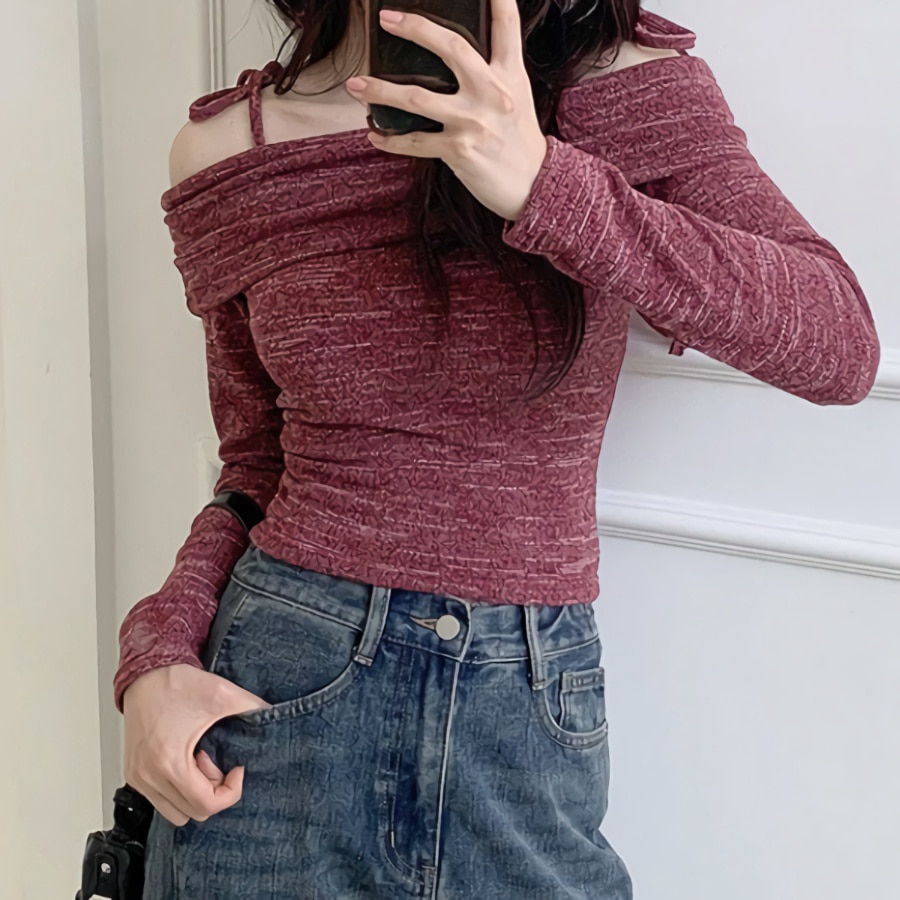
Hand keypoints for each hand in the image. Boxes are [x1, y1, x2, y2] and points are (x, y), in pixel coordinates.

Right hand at [122, 663, 272, 825]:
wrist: (146, 673)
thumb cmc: (176, 684)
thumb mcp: (222, 694)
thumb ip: (253, 707)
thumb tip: (275, 715)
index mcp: (169, 762)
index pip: (205, 804)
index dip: (231, 792)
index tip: (237, 769)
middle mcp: (149, 776)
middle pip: (192, 813)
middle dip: (213, 791)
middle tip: (217, 762)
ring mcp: (138, 778)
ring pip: (174, 812)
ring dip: (194, 793)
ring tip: (200, 762)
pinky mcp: (134, 774)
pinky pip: (160, 801)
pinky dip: (179, 789)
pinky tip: (185, 760)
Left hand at [345, 0, 547, 221]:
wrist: (535, 185)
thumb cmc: (519, 141)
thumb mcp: (517, 97)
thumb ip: (492, 73)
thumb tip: (458, 56)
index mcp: (510, 74)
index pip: (505, 25)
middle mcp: (492, 93)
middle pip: (451, 48)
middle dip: (415, 29)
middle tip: (387, 19)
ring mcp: (473, 122)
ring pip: (416, 99)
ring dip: (379, 91)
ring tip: (355, 85)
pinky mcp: (459, 151)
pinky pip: (415, 142)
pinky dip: (391, 140)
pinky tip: (375, 134)